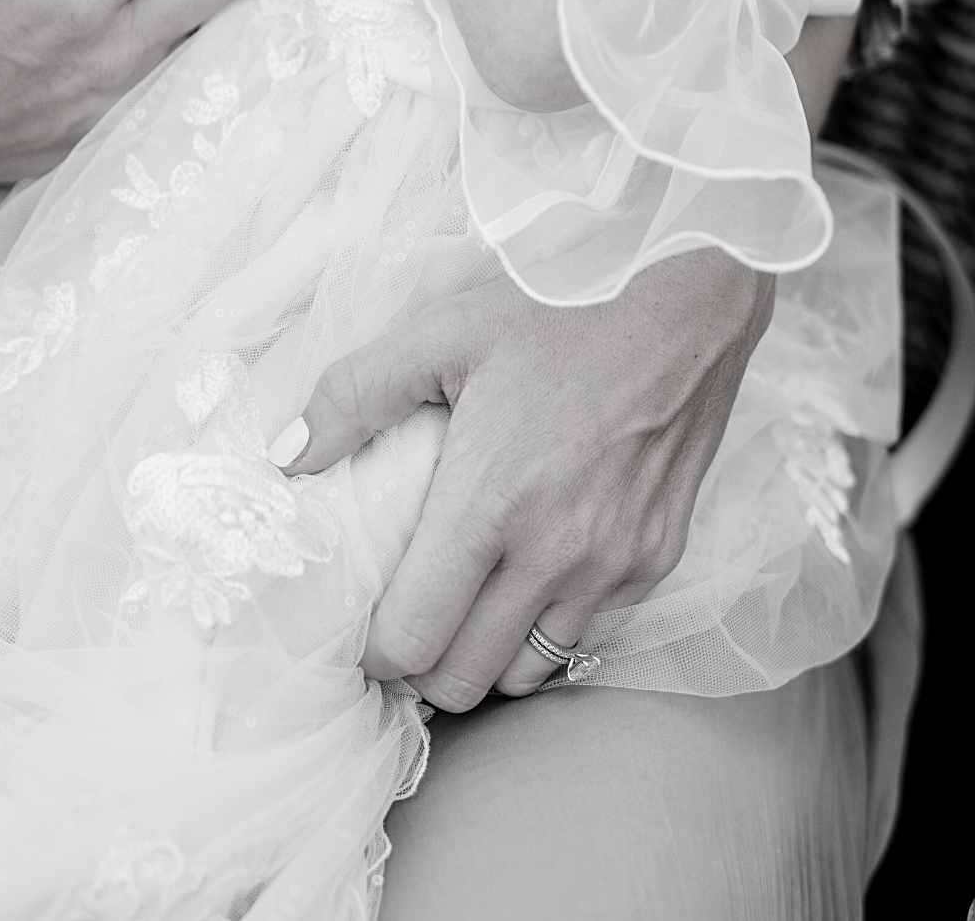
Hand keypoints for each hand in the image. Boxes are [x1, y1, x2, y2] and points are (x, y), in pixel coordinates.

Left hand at [274, 251, 773, 709]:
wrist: (687, 295)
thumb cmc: (561, 308)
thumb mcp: (444, 332)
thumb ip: (354, 395)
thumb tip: (287, 456)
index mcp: (491, 501)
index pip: (413, 640)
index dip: (374, 646)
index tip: (362, 621)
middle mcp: (557, 553)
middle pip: (464, 680)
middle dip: (421, 663)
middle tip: (406, 616)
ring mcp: (616, 565)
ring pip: (529, 671)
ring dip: (486, 653)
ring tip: (465, 602)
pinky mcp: (659, 559)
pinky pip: (588, 632)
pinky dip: (548, 623)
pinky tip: (532, 569)